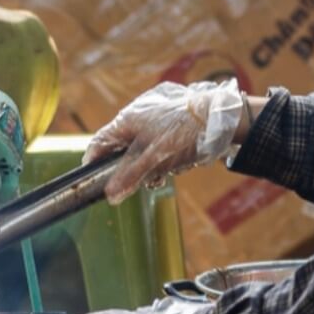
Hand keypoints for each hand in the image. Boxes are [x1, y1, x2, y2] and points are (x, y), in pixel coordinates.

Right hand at [85, 80, 243, 204]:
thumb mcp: (154, 157)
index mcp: (126, 121)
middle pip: (121, 151)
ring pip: (141, 151)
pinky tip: (174, 165)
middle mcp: (135, 118)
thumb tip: (110, 196)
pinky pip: (157, 147)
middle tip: (143, 181)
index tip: (96, 181)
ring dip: (149, 167)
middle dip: (131, 170)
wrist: (220, 117)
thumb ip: (131, 176)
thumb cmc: (183, 132)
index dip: (94, 163)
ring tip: (162, 174)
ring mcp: (152, 121)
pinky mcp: (168, 126)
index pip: (98, 143)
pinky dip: (162, 159)